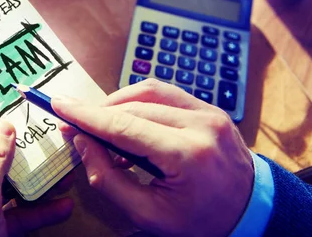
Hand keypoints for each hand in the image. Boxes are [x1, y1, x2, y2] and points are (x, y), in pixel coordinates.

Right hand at [52, 79, 253, 236]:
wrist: (251, 211)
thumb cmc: (201, 220)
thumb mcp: (149, 215)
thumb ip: (108, 180)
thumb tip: (82, 143)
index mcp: (187, 156)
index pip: (124, 127)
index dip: (86, 115)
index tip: (59, 105)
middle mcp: (200, 124)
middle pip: (133, 106)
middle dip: (98, 113)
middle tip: (75, 127)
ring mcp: (209, 111)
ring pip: (148, 90)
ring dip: (118, 103)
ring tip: (102, 126)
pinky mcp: (210, 107)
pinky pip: (165, 93)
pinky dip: (140, 101)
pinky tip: (129, 120)